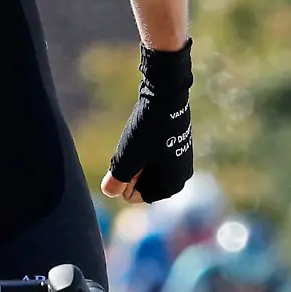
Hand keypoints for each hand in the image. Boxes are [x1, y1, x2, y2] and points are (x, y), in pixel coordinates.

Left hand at [102, 39, 193, 204]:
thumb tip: (109, 192)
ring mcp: (180, 159)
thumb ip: (117, 179)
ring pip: (146, 167)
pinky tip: (141, 132)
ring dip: (135, 157)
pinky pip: (154, 155)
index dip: (124, 178)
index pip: (136, 196)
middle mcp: (181, 176)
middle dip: (130, 169)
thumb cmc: (148, 129)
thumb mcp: (127, 157)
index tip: (128, 157)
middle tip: (130, 147)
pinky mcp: (176, 143)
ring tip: (135, 139)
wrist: (166, 95)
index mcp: (172, 185)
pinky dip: (143, 148)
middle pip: (142, 183)